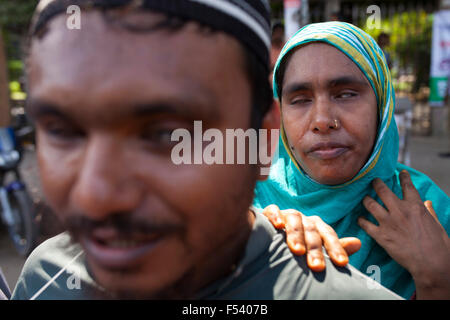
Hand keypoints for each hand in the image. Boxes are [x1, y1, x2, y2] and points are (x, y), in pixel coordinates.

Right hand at [262, 205, 360, 271]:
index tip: (342, 263)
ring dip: (296, 234)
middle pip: (312, 231)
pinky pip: (273, 209)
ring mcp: (288, 214)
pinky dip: (275, 215)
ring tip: (297, 250)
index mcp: (317, 226)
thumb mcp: (316, 247)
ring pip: (294, 219)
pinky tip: (278, 225)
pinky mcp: (271, 213)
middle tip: (317, 266)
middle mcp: (304, 218)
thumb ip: (334, 247)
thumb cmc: (298, 244)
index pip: (329, 235)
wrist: (272, 235)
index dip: (336, 248)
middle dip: (315, 249)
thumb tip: (358, 243)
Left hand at [358, 170, 449, 298]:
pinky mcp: (381, 235)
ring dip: (366, 200)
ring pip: (370, 204)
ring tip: (365, 198)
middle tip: (373, 181)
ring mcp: (388, 222)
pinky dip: (361, 221)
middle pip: (382, 190)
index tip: (400, 172)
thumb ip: (429, 212)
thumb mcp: (437, 224)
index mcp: (415, 206)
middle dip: (376, 183)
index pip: (407, 186)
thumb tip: (428, 203)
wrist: (431, 263)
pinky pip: (365, 224)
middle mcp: (399, 211)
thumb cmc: (438, 245)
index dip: (403, 177)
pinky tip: (360, 219)